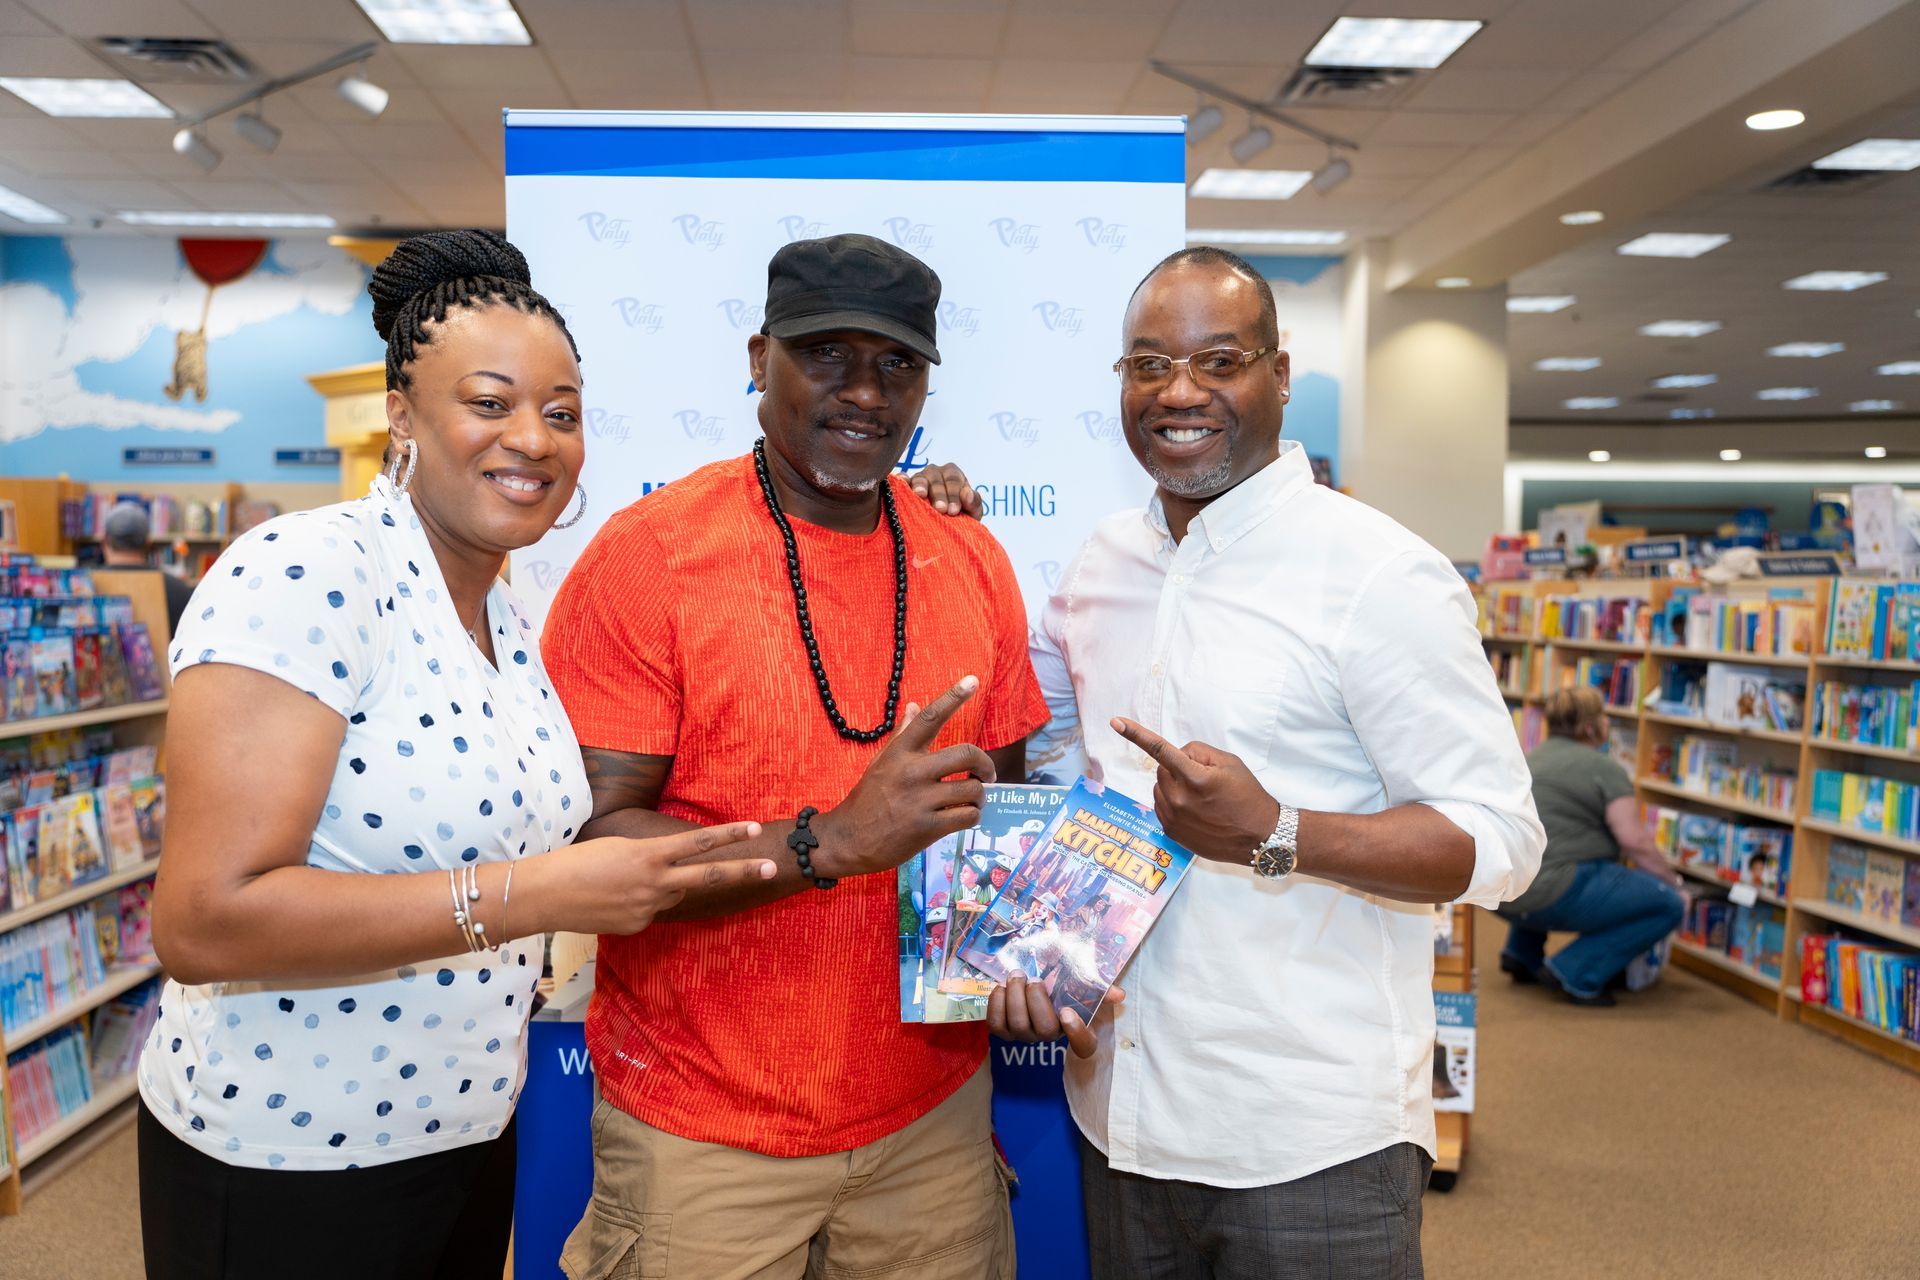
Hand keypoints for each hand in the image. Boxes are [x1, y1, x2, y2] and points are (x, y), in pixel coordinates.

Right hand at [550, 823, 775, 934]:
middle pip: (709, 876)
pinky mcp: (638, 927)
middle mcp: (655, 882)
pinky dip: (640, 903)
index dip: (729, 834)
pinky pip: (651, 912)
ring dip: (664, 887)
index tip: (754, 827)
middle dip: (743, 871)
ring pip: (674, 894)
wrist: (544, 895)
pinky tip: (612, 899)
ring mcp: (648, 908)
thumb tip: (666, 870)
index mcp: (650, 854)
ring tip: (623, 880)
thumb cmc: (575, 860)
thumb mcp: (617, 846)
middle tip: (771, 866)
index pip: (698, 842)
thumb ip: (649, 857)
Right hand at [813, 676, 995, 877]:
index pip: (930, 717)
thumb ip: (901, 735)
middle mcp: (912, 771)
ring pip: (973, 789)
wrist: (849, 839)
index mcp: (901, 752)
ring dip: (979, 796)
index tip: (972, 680)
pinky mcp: (928, 828)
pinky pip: (968, 816)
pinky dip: (973, 816)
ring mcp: (921, 800)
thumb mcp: (881, 762)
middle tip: (987, 774)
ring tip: (972, 801)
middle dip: (985, 764)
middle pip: (967, 754)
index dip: (953, 696)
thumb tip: (914, 706)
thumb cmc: (867, 798)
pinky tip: (964, 817)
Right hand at [907, 462, 982, 518]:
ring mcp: (919, 478)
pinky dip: (902, 480)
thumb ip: (974, 502)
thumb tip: (967, 493)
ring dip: (921, 486)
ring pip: (920, 478)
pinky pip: (902, 480)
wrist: (944, 529)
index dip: (954, 494)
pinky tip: (902, 482)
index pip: (953, 479)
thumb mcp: (972, 512)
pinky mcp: (905, 486)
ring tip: (920, 495)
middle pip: (936, 478)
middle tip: (941, 509)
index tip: (954, 511)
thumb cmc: (960, 517)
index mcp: (952, 474)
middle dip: (939, 494)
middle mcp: (935, 472)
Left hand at [988, 974, 1124, 1058]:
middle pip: (1044, 1030)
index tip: (1068, 1012)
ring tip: (1016, 977)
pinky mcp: (1004, 1031)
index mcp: (1076, 1029)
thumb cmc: (1063, 989)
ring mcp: (1026, 1036)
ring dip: (1014, 998)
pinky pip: (996, 1025)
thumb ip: (1101, 991)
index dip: (1077, 1033)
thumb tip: (1119, 995)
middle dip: (1035, 1001)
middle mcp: (1051, 1037)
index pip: (1084, 1046)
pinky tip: (1000, 987)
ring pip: (1017, 1026)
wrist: (1034, 989)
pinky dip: (996, 1005)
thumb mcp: (1085, 988)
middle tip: (1032, 979)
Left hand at [1111, 717, 1278, 863]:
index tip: (1116, 722)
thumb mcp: (1229, 763)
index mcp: (1195, 778)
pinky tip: (1195, 810)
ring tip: (1202, 798)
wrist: (1259, 836)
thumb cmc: (1248, 796)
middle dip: (1177, 768)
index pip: (1160, 750)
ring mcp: (1174, 819)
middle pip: (1161, 770)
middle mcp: (1180, 799)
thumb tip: (1176, 754)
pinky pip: (1161, 806)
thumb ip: (1197, 752)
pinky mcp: (1171, 833)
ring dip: (1174, 786)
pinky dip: (1173, 802)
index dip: (1136, 734)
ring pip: (1159, 788)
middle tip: (1204, 778)